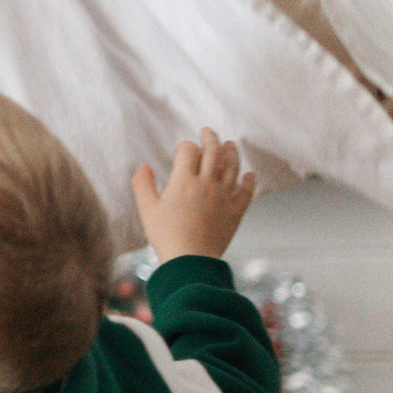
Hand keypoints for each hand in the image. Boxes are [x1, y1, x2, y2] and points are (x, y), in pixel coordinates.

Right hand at [131, 129, 257, 262]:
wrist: (190, 260)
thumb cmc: (166, 236)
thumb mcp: (147, 210)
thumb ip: (143, 185)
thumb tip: (143, 167)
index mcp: (183, 181)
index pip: (188, 151)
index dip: (185, 146)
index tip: (181, 150)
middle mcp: (206, 184)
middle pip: (212, 152)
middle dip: (210, 138)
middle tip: (208, 131)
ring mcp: (223, 197)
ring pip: (232, 167)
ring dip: (231, 153)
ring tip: (230, 145)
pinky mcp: (235, 212)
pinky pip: (246, 192)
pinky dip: (249, 181)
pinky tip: (250, 175)